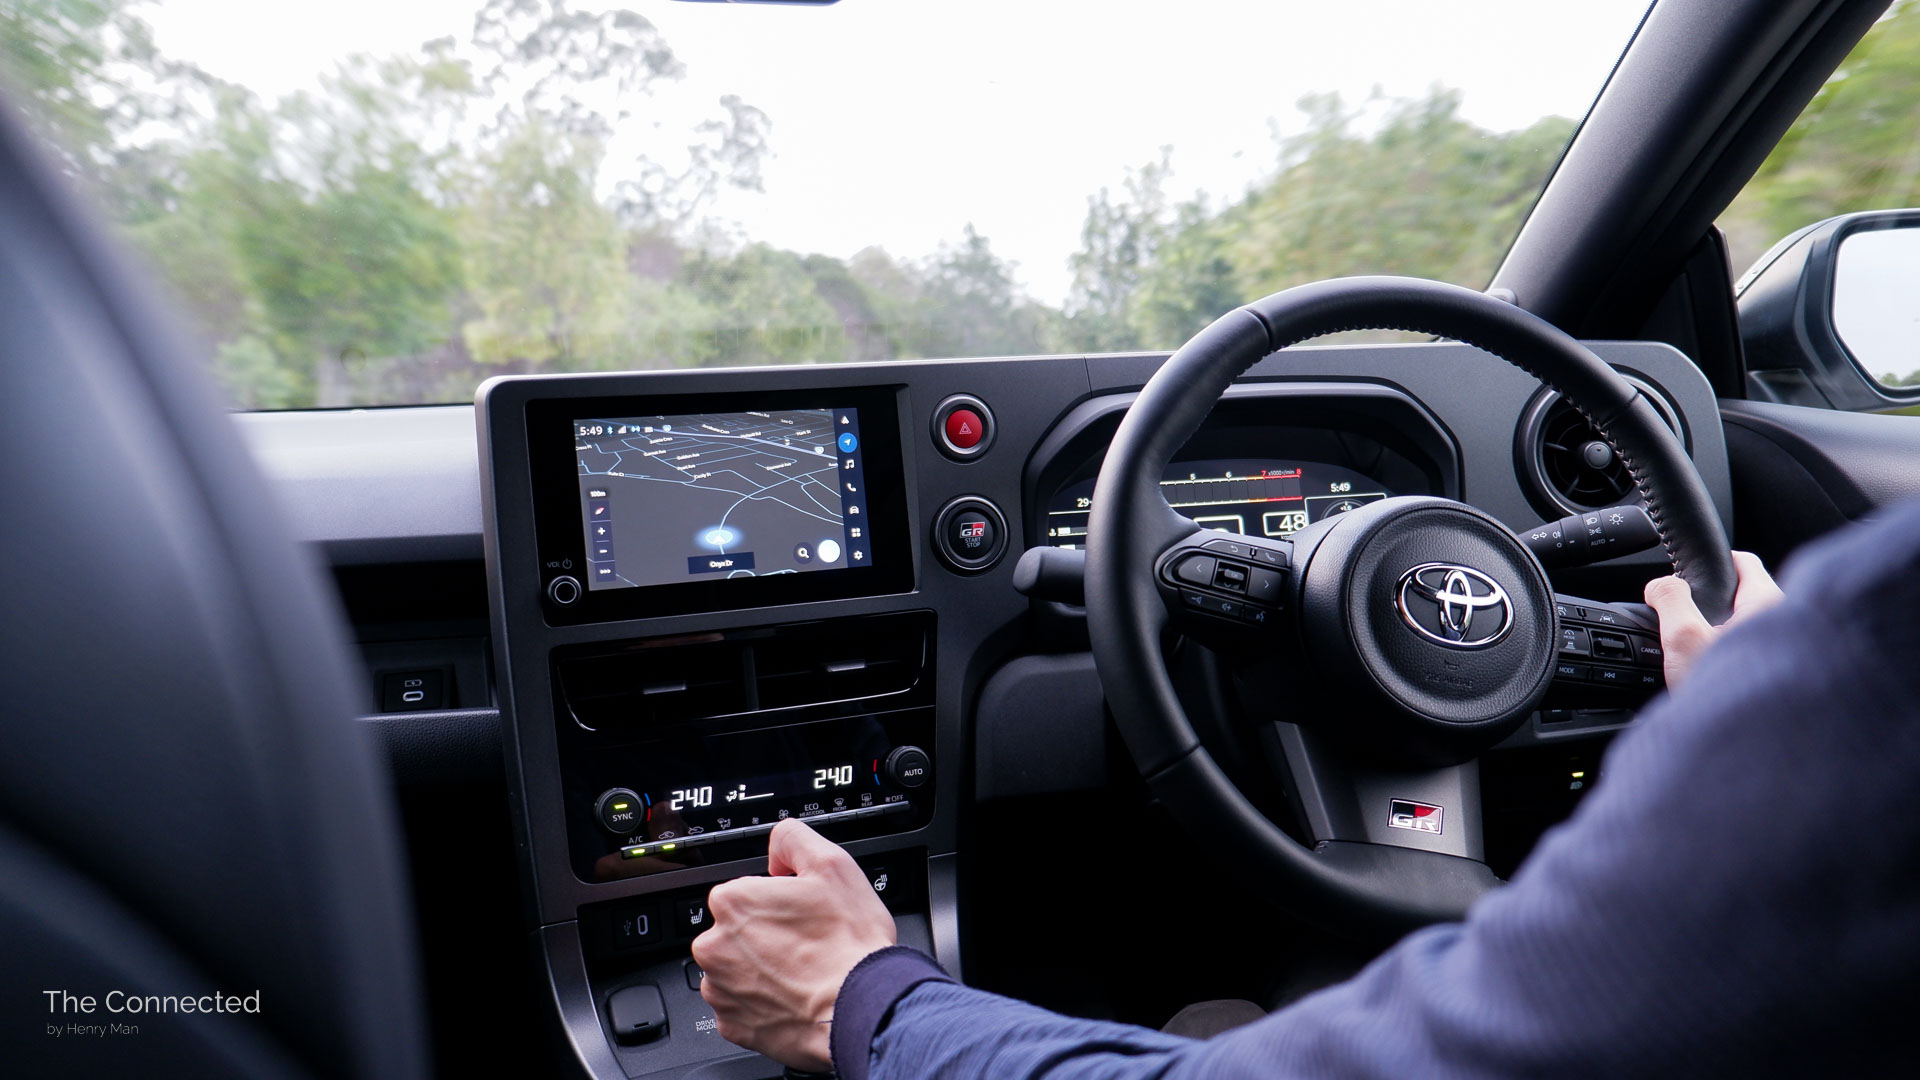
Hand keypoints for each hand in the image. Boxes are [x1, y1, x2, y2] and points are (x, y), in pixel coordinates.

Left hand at [691, 819, 896, 1070]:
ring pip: (737, 968)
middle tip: (806, 943)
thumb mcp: (832, 864)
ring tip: (802, 973)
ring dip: (762, 969)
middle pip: (738, 930)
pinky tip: (793, 997)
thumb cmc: (848, 944)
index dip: (777, 899)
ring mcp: (721, 989)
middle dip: (767, 934)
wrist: (860, 1008)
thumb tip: (777, 848)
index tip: (800, 913)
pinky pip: (741, 1006)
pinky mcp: (731, 1025)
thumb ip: (793, 839)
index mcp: (733, 902)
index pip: (746, 890)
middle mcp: (715, 946)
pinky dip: (763, 1003)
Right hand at [1643, 551, 1783, 686]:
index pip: (1745, 563)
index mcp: (1771, 604)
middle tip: (1691, 619)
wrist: (1754, 752)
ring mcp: (1797, 655)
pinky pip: (1760, 661)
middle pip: (1750, 601)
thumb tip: (1659, 585)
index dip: (1716, 563)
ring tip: (1703, 656)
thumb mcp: (1683, 637)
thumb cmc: (1730, 698)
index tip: (1698, 570)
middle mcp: (1794, 625)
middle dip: (1721, 607)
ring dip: (1730, 638)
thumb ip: (1669, 600)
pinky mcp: (1789, 683)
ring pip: (1756, 634)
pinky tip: (1719, 682)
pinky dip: (1740, 664)